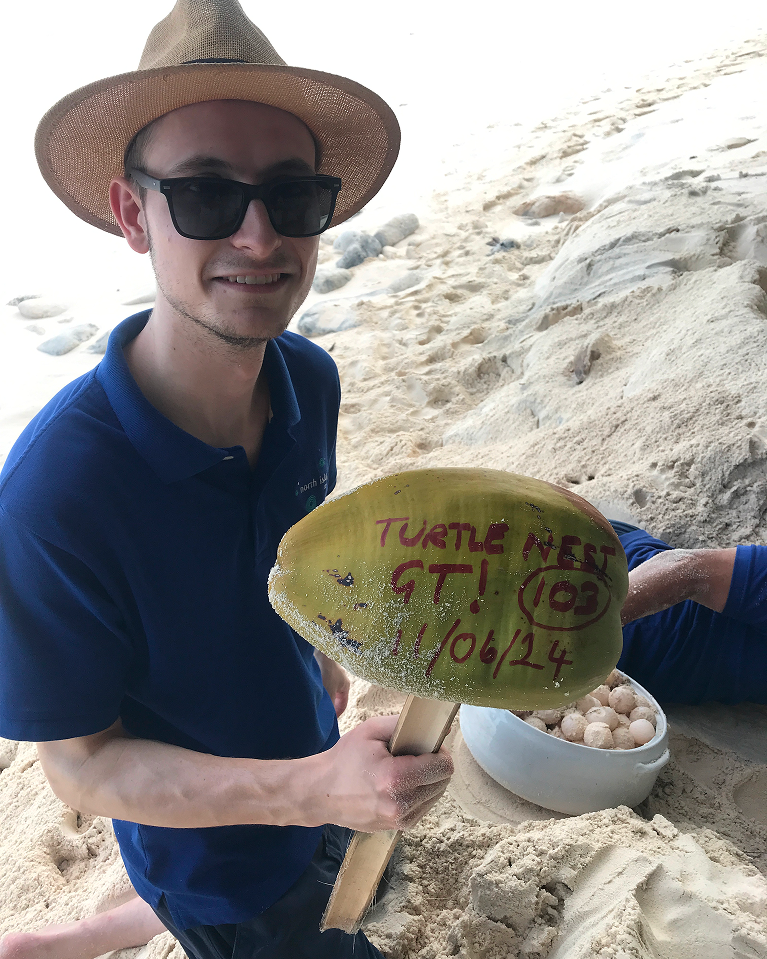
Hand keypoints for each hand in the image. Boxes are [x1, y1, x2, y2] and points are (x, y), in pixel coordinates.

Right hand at [306, 715, 453, 831]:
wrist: (320, 792)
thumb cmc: (344, 758)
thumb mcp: (371, 731)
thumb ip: (405, 725)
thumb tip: (438, 728)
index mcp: (395, 778)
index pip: (443, 767)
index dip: (439, 752)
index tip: (428, 745)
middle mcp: (400, 804)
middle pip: (442, 782)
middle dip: (435, 766)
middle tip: (415, 755)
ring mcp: (399, 820)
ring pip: (435, 796)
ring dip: (428, 781)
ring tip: (405, 770)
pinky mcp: (396, 828)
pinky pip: (422, 808)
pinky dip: (419, 794)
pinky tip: (400, 785)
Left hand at [315, 650, 349, 717]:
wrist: (320, 648)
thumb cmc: (327, 669)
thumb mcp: (329, 692)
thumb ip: (329, 706)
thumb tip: (326, 720)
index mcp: (345, 685)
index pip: (343, 705)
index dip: (336, 715)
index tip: (329, 722)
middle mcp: (339, 678)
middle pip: (334, 697)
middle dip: (327, 705)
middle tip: (319, 713)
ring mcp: (330, 672)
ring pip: (325, 689)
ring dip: (320, 696)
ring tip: (311, 702)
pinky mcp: (320, 666)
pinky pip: (318, 681)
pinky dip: (314, 688)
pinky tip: (306, 689)